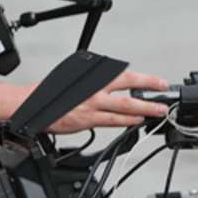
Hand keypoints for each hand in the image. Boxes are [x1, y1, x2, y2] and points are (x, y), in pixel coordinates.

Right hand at [48, 70, 170, 133]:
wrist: (33, 105)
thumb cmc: (50, 91)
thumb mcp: (74, 75)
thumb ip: (94, 78)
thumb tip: (110, 78)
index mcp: (93, 77)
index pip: (126, 76)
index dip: (146, 80)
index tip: (160, 83)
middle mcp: (94, 91)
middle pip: (129, 95)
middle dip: (150, 100)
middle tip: (164, 103)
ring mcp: (92, 107)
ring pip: (124, 110)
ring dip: (143, 112)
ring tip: (156, 114)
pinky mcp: (87, 120)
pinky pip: (111, 122)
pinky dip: (126, 122)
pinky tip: (135, 121)